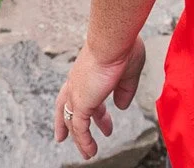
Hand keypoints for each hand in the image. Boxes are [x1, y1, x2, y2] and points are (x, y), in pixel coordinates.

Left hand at [53, 36, 145, 158]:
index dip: (94, 110)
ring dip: (80, 139)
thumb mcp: (128, 73)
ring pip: (72, 121)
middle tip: (66, 137)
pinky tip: (90, 151)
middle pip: (66, 107)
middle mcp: (77, 82)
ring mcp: (76, 93)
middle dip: (68, 124)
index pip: (86, 94)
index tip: (103, 120)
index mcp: (88, 73)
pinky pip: (79, 128)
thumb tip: (121, 106)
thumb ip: (124, 91)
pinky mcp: (80, 102)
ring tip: (88, 154)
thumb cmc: (122, 47)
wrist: (113, 40)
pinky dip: (84, 141)